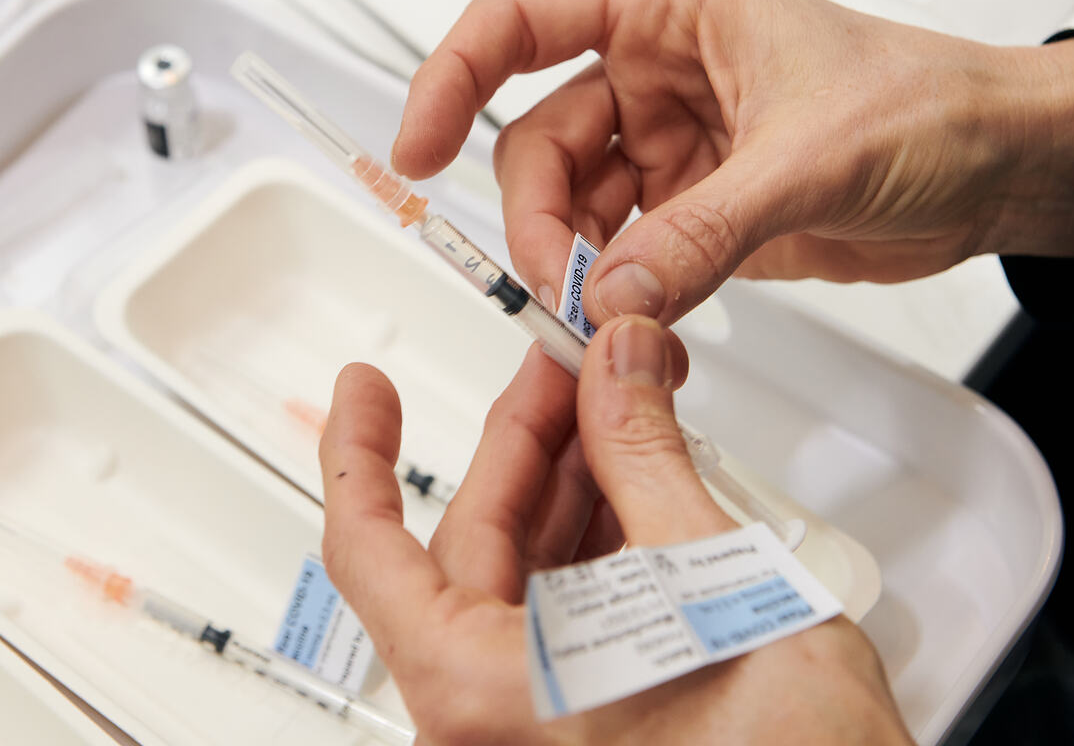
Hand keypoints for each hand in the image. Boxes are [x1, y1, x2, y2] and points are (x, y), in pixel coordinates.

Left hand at [320, 315, 910, 745]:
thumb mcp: (713, 583)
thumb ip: (647, 457)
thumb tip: (618, 365)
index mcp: (481, 693)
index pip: (369, 551)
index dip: (359, 452)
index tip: (365, 389)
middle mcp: (487, 722)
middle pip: (468, 548)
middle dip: (521, 445)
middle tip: (563, 367)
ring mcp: (533, 730)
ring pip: (520, 581)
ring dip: (567, 489)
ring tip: (613, 410)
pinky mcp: (583, 730)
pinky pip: (561, 624)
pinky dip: (594, 550)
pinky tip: (636, 488)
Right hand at [392, 0, 1073, 324]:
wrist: (999, 168)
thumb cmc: (929, 106)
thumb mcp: (809, 161)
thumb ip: (701, 233)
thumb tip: (608, 296)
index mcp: (665, 12)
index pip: (518, 25)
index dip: (450, 80)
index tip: (416, 150)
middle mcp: (652, 73)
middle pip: (535, 144)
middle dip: (537, 220)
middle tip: (560, 288)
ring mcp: (666, 145)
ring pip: (571, 208)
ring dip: (572, 265)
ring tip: (598, 316)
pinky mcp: (688, 209)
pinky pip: (620, 252)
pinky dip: (614, 291)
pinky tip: (628, 321)